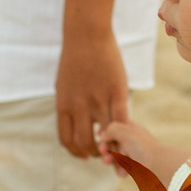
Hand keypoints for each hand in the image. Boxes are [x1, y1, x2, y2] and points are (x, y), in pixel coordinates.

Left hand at [56, 32, 128, 158]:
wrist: (86, 34)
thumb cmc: (74, 58)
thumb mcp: (63, 85)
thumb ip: (68, 105)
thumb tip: (71, 122)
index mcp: (64, 105)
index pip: (67, 140)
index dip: (76, 152)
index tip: (85, 156)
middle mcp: (79, 106)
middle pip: (85, 142)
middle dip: (95, 153)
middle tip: (105, 153)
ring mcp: (98, 99)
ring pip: (106, 135)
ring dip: (112, 145)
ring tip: (118, 145)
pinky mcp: (117, 91)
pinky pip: (122, 119)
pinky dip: (124, 132)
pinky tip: (127, 135)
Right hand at [97, 119, 159, 175]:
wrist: (160, 168)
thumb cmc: (144, 148)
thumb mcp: (125, 132)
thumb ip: (111, 128)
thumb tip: (103, 135)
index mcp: (132, 128)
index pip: (114, 127)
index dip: (106, 133)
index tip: (103, 138)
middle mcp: (133, 140)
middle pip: (112, 142)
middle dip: (105, 147)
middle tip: (104, 151)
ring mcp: (133, 154)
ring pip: (115, 156)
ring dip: (110, 159)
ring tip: (109, 162)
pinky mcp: (135, 167)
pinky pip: (121, 168)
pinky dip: (120, 170)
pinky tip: (123, 173)